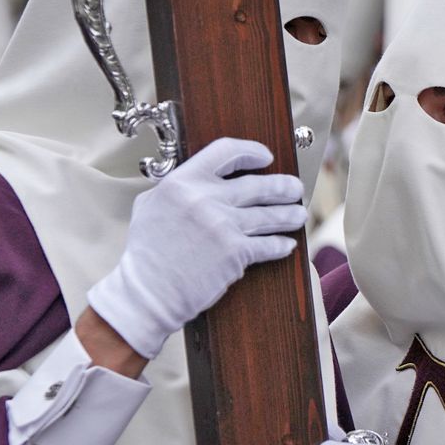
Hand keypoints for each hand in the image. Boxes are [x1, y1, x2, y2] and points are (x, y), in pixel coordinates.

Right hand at [86, 138, 305, 358]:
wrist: (147, 293)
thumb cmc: (145, 253)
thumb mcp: (150, 205)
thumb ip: (176, 188)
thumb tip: (197, 181)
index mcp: (183, 181)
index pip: (225, 151)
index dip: (251, 151)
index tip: (265, 157)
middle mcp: (205, 199)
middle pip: (257, 184)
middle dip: (283, 186)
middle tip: (295, 189)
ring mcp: (223, 225)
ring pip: (269, 215)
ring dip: (289, 215)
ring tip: (299, 214)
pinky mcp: (235, 253)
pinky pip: (267, 245)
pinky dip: (280, 245)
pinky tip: (288, 244)